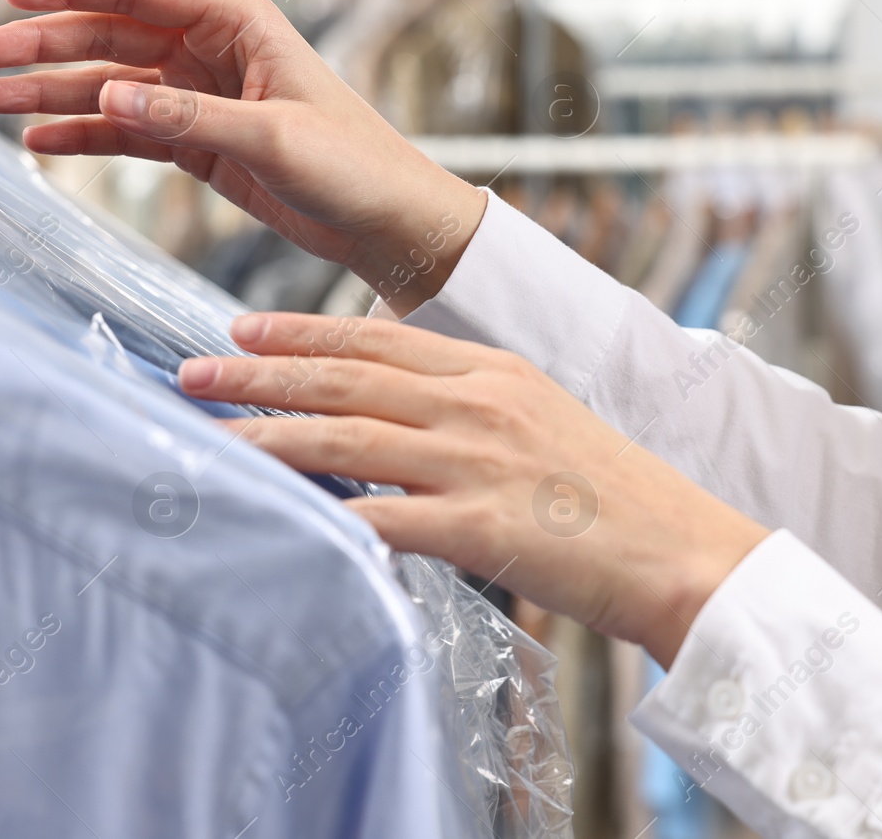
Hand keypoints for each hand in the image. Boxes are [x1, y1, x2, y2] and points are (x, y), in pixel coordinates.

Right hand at [0, 0, 486, 313]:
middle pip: (108, 37)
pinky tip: (40, 141)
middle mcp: (212, 52)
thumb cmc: (355, 165)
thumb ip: (192, 116)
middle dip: (42, 45)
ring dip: (50, 93)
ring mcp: (200, 97)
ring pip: (109, 86)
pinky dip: (83, 135)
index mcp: (239, 23)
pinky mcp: (198, 142)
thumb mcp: (276, 138)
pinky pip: (126, 132)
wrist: (386, 222)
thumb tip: (113, 96)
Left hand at [178, 312, 770, 668]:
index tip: (242, 329)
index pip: (375, 340)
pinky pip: (380, 518)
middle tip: (193, 371)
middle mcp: (479, 404)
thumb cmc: (614, 495)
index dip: (301, 332)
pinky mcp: (481, 527)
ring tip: (209, 435)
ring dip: (266, 437)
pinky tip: (273, 514)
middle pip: (346, 379)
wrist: (688, 551)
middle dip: (260, 374)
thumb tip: (392, 408)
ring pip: (346, 439)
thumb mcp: (542, 420)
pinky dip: (321, 515)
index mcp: (493, 370)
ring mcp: (478, 463)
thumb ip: (469, 406)